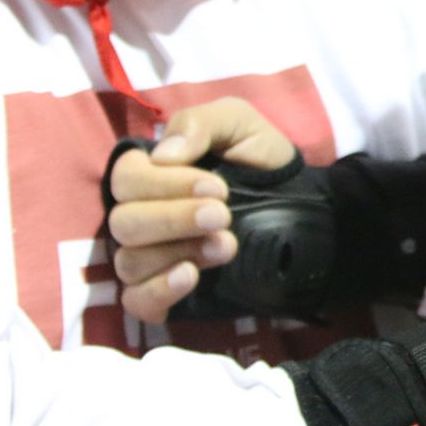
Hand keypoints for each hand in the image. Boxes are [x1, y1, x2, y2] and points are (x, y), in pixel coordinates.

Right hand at [107, 98, 295, 322]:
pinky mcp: (163, 290)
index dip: (164, 185)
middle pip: (124, 223)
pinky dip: (156, 291)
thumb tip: (162, 156)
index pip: (126, 179)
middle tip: (223, 216)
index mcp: (150, 172)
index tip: (217, 188)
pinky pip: (135, 301)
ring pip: (129, 261)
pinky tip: (190, 276)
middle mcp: (142, 214)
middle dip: (175, 219)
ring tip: (227, 245)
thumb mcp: (238, 124)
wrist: (301, 204)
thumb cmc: (259, 158)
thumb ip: (198, 124)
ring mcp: (150, 255)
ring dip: (177, 252)